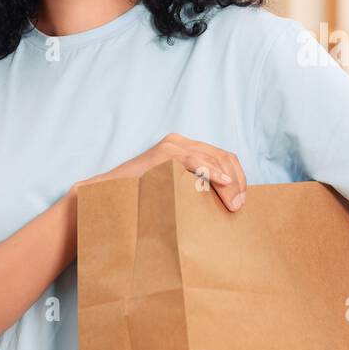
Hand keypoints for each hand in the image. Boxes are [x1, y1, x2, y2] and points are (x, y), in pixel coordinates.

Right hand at [73, 133, 247, 211]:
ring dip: (228, 182)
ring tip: (232, 203)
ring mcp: (170, 146)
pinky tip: (221, 182)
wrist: (107, 197)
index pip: (224, 158)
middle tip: (239, 206)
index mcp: (186, 149)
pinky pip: (193, 160)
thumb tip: (228, 206)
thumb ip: (195, 191)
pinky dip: (210, 171)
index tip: (242, 202)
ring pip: (213, 158)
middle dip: (237, 182)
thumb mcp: (175, 193)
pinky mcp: (162, 154)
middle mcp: (180, 143)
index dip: (238, 179)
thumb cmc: (140, 200)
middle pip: (223, 157)